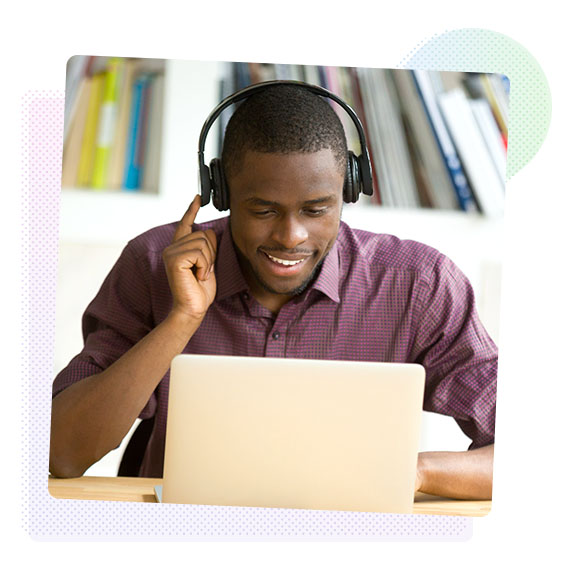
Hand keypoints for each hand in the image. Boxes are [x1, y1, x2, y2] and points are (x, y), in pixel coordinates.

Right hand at [162, 195, 217, 323]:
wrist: (193, 308)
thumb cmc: (200, 290)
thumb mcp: (208, 264)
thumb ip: (206, 247)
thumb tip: (208, 231)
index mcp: (179, 248)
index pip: (185, 225)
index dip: (191, 211)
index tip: (197, 198)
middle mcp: (172, 248)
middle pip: (203, 234)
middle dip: (211, 253)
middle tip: (203, 272)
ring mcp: (171, 253)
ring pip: (202, 243)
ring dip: (208, 261)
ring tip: (199, 275)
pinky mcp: (174, 259)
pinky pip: (199, 252)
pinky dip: (204, 266)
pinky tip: (197, 276)